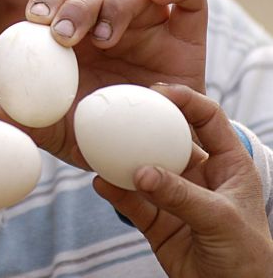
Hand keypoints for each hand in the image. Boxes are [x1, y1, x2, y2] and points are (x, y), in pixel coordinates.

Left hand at [0, 0, 207, 167]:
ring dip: (117, 2)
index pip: (57, 3)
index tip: (36, 21)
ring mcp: (149, 26)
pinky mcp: (186, 33)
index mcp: (77, 41)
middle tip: (65, 35)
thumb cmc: (103, 141)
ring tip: (105, 37)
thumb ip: (33, 124)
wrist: (153, 159)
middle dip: (75, 6)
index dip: (46, 2)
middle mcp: (110, 26)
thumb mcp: (64, 137)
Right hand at [94, 83, 272, 277]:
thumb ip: (180, 195)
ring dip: (123, 160)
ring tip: (99, 149)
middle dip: (145, 125)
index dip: (186, 100)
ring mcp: (175, 196)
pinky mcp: (156, 220)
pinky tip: (100, 183)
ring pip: (144, 169)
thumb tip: (141, 172)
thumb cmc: (248, 257)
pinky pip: (131, 201)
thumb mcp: (220, 218)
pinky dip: (115, 192)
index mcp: (228, 164)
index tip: (158, 91)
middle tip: (120, 112)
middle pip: (168, 139)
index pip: (208, 119)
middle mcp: (199, 175)